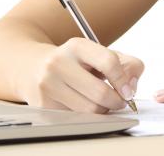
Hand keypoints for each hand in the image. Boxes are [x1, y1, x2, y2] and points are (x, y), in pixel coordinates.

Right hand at [21, 38, 143, 113]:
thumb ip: (126, 64)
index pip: (109, 62)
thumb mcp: (99, 53)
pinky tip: (83, 104)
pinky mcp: (44, 104)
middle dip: (117, 101)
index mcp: (77, 46)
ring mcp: (49, 84)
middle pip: (101, 93)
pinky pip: (77, 117)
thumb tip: (132, 86)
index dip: (124, 81)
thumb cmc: (74, 62)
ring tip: (101, 102)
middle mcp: (59, 62)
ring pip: (90, 109)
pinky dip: (87, 115)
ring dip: (103, 110)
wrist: (32, 67)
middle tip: (120, 101)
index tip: (128, 91)